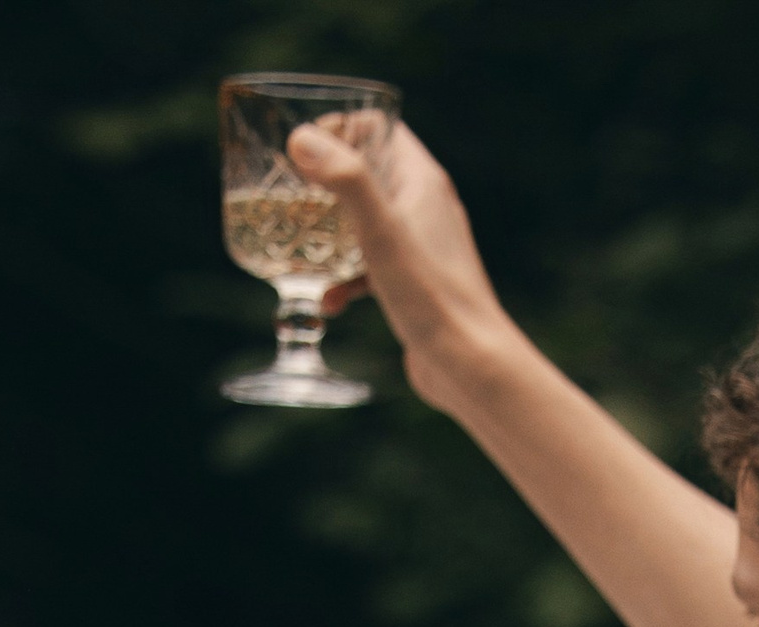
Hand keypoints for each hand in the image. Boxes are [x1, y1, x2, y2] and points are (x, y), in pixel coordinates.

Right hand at [285, 116, 514, 409]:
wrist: (470, 365)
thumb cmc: (430, 296)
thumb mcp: (380, 232)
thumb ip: (346, 180)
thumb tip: (301, 138)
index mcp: (422, 181)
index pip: (378, 128)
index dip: (338, 129)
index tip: (303, 153)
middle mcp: (426, 207)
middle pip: (368, 174)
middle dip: (325, 185)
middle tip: (289, 199)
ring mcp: (422, 248)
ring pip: (365, 225)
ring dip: (330, 236)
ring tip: (299, 250)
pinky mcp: (415, 286)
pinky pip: (372, 269)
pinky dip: (347, 279)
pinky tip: (327, 304)